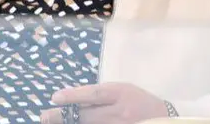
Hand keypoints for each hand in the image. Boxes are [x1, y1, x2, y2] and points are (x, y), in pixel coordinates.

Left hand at [41, 82, 168, 123]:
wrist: (165, 120)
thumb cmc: (139, 101)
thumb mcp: (123, 90)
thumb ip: (102, 94)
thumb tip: (74, 98)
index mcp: (121, 93)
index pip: (94, 95)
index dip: (74, 96)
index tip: (55, 98)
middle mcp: (120, 112)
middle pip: (87, 115)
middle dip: (63, 116)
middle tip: (44, 116)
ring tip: (50, 123)